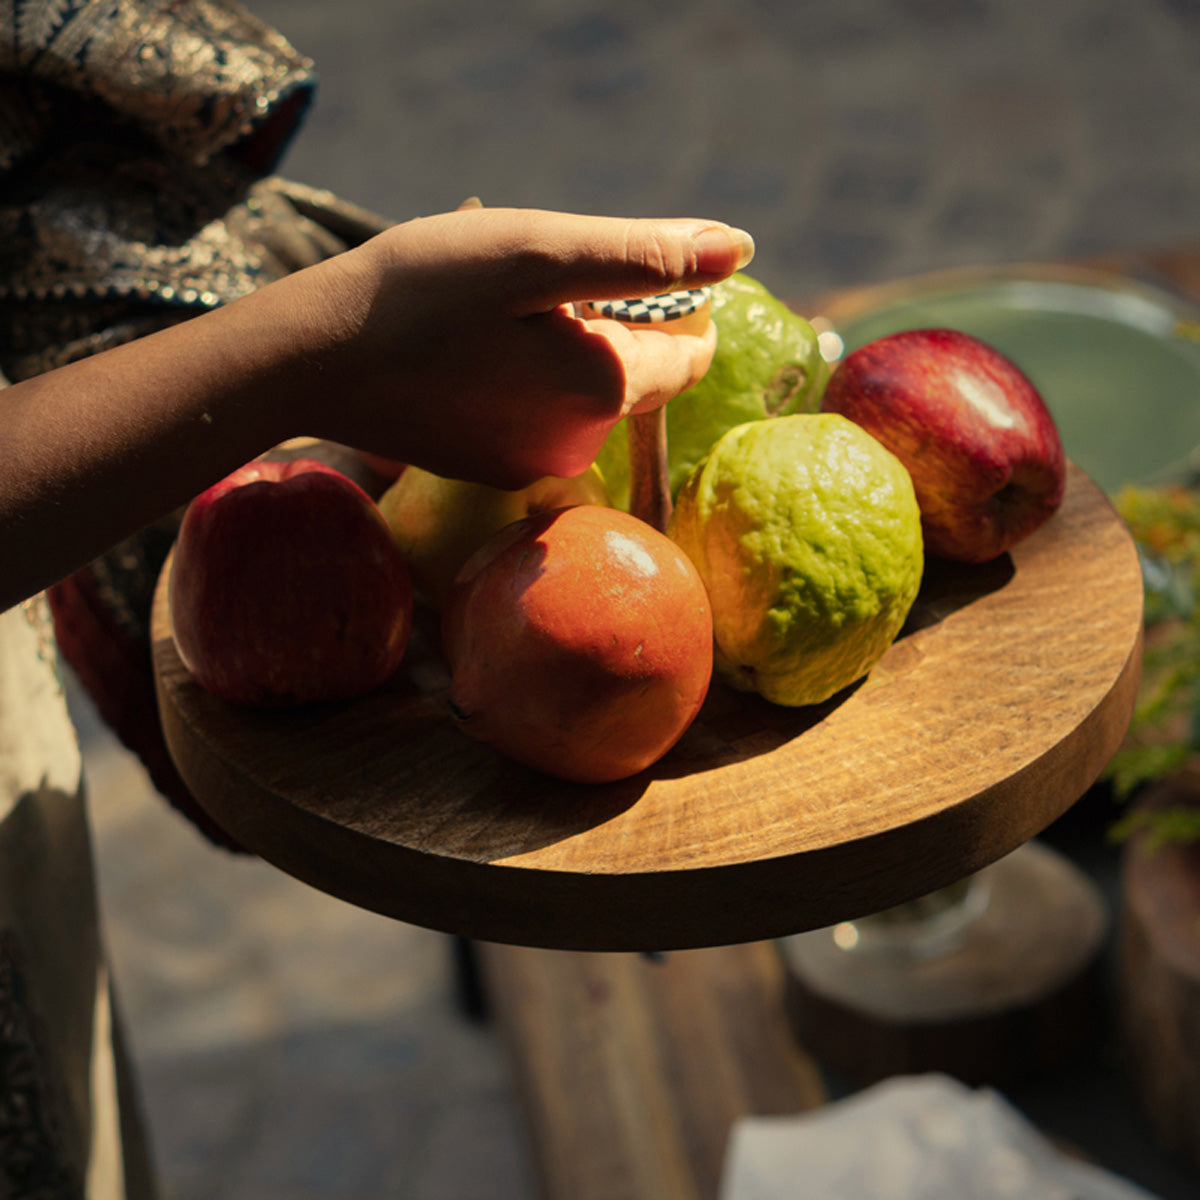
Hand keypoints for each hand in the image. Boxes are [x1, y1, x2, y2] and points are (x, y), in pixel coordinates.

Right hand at [301, 207, 753, 487]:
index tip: (615, 265)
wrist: (315, 362)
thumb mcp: (539, 253)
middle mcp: (581, 444)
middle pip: (636, 372)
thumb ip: (645, 255)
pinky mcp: (495, 471)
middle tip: (530, 282)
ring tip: (491, 316)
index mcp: (606, 388)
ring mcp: (535, 466)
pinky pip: (540, 417)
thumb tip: (740, 248)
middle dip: (608, 319)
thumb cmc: (423, 292)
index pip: (692, 351)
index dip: (675, 300)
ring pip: (585, 392)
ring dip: (563, 346)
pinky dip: (525, 379)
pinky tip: (469, 353)